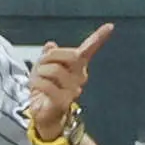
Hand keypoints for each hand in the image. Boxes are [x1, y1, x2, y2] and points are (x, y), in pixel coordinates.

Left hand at [28, 23, 113, 138]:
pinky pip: (48, 86)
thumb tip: (50, 44)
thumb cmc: (45, 93)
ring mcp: (73, 90)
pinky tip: (35, 88)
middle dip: (49, 57)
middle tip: (40, 67)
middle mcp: (79, 77)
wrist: (44, 117)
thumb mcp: (42, 70)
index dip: (98, 38)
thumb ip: (48, 57)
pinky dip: (38, 84)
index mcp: (77, 67)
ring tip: (36, 80)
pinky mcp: (63, 101)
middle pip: (67, 55)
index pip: (88, 50)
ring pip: (55, 70)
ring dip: (39, 73)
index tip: (109, 26)